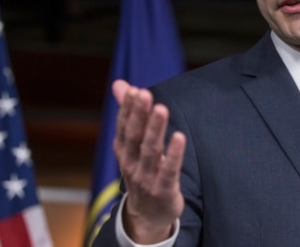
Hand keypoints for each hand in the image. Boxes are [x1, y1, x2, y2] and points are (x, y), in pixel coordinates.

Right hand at [112, 79, 185, 243]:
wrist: (148, 215)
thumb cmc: (142, 170)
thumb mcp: (132, 144)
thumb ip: (129, 113)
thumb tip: (120, 84)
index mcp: (123, 151)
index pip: (124, 127)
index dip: (128, 109)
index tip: (135, 90)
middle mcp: (131, 163)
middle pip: (134, 136)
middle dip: (139, 114)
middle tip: (145, 93)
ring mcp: (146, 178)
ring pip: (150, 151)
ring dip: (155, 129)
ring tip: (161, 109)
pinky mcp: (164, 189)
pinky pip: (169, 170)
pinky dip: (174, 154)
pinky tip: (179, 137)